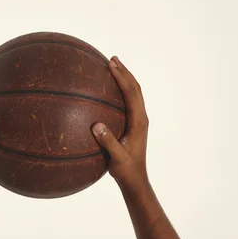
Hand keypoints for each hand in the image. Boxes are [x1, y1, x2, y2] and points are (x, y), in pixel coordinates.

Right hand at [92, 56, 148, 188]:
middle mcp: (141, 117)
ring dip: (125, 78)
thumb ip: (108, 142)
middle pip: (135, 88)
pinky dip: (121, 90)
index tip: (111, 64)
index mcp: (139, 122)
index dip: (122, 77)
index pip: (131, 93)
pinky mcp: (134, 124)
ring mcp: (138, 120)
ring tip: (113, 66)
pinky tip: (109, 90)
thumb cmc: (126, 170)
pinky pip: (128, 102)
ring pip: (134, 94)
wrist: (136, 180)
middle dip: (125, 72)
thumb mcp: (117, 158)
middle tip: (112, 58)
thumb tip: (96, 126)